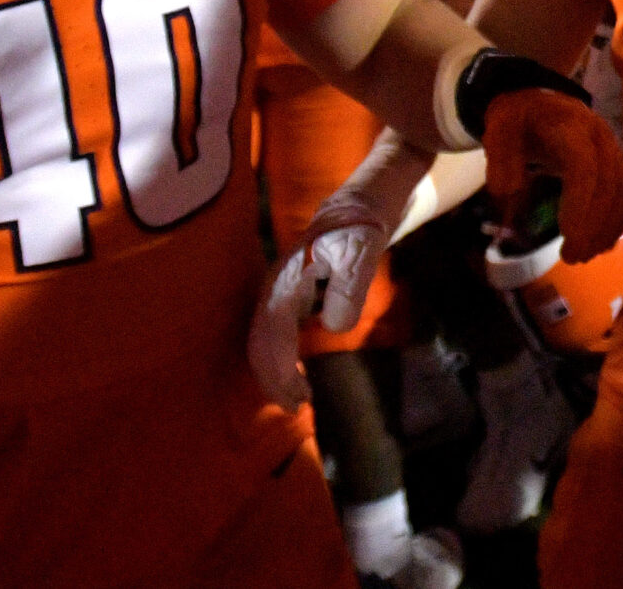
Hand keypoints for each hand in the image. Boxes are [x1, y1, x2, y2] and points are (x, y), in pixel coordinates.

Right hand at [250, 198, 390, 407]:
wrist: (354, 214)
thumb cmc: (358, 234)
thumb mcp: (362, 255)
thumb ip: (349, 288)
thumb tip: (334, 327)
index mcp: (284, 282)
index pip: (271, 336)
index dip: (280, 370)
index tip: (297, 398)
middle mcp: (273, 290)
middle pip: (260, 344)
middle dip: (273, 379)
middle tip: (297, 407)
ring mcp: (276, 294)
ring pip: (263, 342)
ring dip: (274, 373)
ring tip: (298, 400)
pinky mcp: (285, 299)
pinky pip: (274, 336)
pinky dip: (280, 360)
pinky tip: (296, 377)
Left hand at [482, 87, 622, 263]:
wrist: (539, 98)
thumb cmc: (519, 119)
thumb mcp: (499, 131)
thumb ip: (501, 160)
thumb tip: (508, 192)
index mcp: (570, 127)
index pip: (584, 166)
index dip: (581, 203)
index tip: (568, 237)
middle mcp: (600, 137)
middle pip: (610, 184)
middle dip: (595, 225)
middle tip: (572, 257)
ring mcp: (613, 149)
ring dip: (608, 228)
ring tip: (584, 255)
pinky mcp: (617, 162)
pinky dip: (618, 221)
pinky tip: (601, 243)